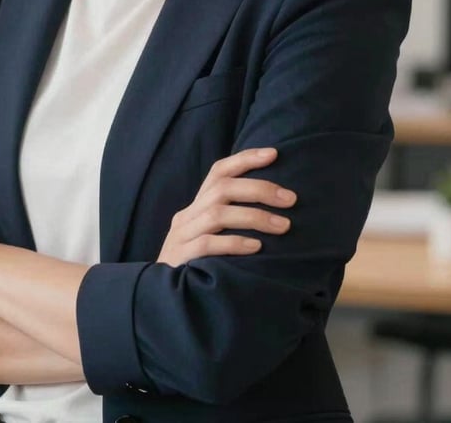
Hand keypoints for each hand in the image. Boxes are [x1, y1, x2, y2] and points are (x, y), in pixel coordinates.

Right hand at [157, 147, 295, 266]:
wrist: (160, 296)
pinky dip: (234, 243)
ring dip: (254, 217)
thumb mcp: (209, 236)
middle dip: (259, 189)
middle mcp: (187, 216)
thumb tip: (275, 208)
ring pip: (217, 214)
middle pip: (222, 189)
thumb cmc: (197, 266)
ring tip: (283, 225)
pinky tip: (257, 247)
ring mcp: (182, 236)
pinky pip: (208, 244)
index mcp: (196, 206)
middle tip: (290, 199)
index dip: (245, 159)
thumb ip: (230, 221)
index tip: (274, 153)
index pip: (218, 172)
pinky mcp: (181, 258)